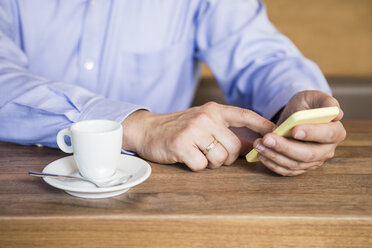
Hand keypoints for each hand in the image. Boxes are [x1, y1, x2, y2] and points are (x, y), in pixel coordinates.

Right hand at [122, 102, 275, 170]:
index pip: (245, 115)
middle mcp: (205, 118)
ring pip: (220, 159)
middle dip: (227, 157)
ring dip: (211, 163)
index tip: (277, 132)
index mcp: (213, 110)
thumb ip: (225, 130)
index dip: (263, 124)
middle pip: (234, 147)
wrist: (148, 129)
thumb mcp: (202, 121)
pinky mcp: (181, 145)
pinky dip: (196, 166)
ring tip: (197, 153)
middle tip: (211, 153)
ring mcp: (193, 131)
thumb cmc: (178, 128)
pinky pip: (201, 166)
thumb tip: (251, 145)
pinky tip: (186, 157)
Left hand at [253, 90, 346, 175]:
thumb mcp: (313, 97)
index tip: (294, 130)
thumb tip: (336, 113)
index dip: (312, 133)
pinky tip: (261, 154)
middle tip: (267, 138)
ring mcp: (314, 162)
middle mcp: (327, 150)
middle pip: (308, 154)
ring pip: (295, 164)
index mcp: (336, 131)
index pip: (327, 135)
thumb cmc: (305, 105)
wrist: (294, 117)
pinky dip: (272, 164)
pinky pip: (287, 171)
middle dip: (285, 147)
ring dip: (274, 155)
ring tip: (259, 144)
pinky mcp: (301, 168)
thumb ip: (325, 101)